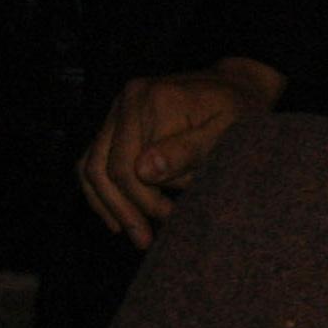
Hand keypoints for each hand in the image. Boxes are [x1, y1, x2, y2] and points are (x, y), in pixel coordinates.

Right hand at [76, 60, 283, 245]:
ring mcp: (117, 110)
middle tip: (145, 241)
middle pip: (100, 166)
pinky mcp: (117, 122)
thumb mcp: (225, 130)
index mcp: (148, 99)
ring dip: (108, 204)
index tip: (169, 220)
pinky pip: (93, 159)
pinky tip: (117, 218)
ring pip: (90, 165)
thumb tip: (144, 171)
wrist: (235, 86)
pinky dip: (102, 190)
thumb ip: (187, 150)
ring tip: (133, 234)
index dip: (143, 200)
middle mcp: (125, 101)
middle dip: (123, 209)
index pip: (126, 164)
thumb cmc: (237, 111)